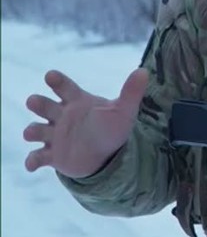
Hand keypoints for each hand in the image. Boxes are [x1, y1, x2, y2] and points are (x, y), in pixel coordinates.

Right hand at [23, 68, 148, 178]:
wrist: (106, 154)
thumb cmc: (112, 126)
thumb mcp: (124, 110)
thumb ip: (131, 91)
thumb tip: (144, 71)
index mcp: (77, 101)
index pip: (64, 87)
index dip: (56, 81)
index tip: (50, 75)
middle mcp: (61, 116)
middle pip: (43, 105)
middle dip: (37, 103)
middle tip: (34, 101)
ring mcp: (54, 135)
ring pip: (36, 130)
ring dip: (32, 131)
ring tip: (32, 133)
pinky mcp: (52, 155)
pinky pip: (37, 157)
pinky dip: (32, 160)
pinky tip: (32, 164)